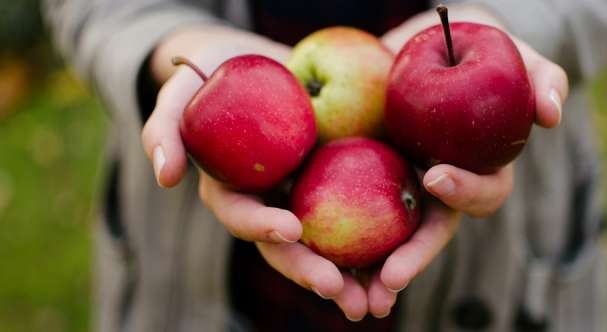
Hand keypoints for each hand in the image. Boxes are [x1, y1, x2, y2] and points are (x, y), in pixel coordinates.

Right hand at [140, 24, 350, 316]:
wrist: (256, 62)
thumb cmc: (212, 74)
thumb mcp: (182, 90)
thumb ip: (165, 129)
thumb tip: (166, 178)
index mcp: (233, 191)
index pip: (242, 216)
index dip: (261, 226)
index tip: (291, 228)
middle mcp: (268, 202)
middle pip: (286, 246)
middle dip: (308, 271)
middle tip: (337, 290)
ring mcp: (302, 195)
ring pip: (324, 243)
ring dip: (347, 275)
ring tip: (374, 300)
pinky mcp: (334, 182)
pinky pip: (355, 213)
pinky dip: (375, 239)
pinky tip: (400, 259)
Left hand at [358, 4, 570, 319]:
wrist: (417, 43)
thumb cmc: (469, 47)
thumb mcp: (508, 51)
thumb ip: (540, 76)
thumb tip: (552, 116)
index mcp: (475, 167)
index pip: (480, 192)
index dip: (464, 189)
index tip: (435, 174)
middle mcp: (437, 185)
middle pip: (430, 232)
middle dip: (413, 258)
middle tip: (390, 278)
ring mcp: (399, 183)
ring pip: (390, 238)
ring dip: (374, 271)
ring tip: (355, 297)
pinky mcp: (361, 175)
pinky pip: (348, 211)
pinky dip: (335, 238)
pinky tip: (312, 253)